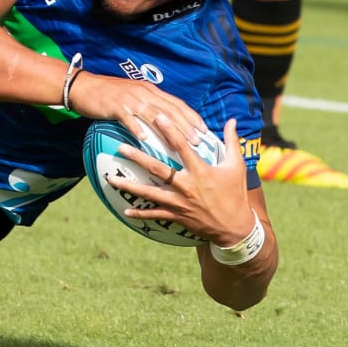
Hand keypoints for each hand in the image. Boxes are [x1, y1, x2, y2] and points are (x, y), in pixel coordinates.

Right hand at [68, 72, 205, 145]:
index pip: (176, 103)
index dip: (191, 116)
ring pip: (154, 114)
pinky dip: (137, 128)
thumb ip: (147, 105)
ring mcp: (129, 99)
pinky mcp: (115, 106)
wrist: (83, 86)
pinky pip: (128, 118)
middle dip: (186, 125)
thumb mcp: (132, 95)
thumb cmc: (107, 94)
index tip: (204, 129)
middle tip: (199, 141)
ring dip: (169, 130)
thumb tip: (163, 120)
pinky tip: (144, 139)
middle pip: (169, 110)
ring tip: (180, 144)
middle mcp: (143, 93)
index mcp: (149, 90)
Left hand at [105, 115, 254, 246]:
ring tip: (110, 179)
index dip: (170, 131)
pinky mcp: (176, 216)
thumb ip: (231, 142)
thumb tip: (233, 120)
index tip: (157, 117)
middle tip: (120, 147)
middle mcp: (186, 186)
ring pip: (149, 193)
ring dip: (129, 186)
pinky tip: (125, 210)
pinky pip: (154, 215)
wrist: (235, 228)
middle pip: (157, 169)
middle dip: (137, 158)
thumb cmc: (235, 194)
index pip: (182, 147)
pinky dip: (139, 213)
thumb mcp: (236, 167)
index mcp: (200, 171)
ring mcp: (179, 202)